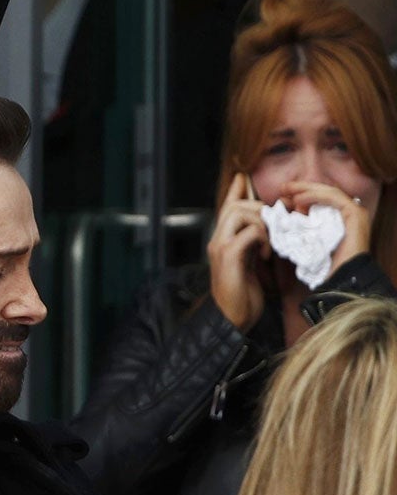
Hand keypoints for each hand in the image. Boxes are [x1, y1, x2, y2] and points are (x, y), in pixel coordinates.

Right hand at [208, 173, 270, 328]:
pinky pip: (249, 232)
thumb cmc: (243, 294)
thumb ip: (253, 243)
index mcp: (222, 239)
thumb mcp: (250, 263)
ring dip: (264, 223)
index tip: (241, 176)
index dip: (235, 189)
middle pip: (236, 205)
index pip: (226, 205)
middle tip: (277, 226)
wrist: (231, 318)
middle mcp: (217, 238)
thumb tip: (268, 227)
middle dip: (262, 210)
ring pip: (241, 213)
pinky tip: (268, 255)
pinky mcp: (228, 255)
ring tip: (273, 242)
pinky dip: (263, 239)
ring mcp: (220, 245)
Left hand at [281, 180, 374, 274]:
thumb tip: (287, 208)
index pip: (321, 198)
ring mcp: (355, 212)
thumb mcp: (306, 238)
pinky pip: (334, 198)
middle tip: (282, 187)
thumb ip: (300, 223)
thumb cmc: (321, 264)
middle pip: (325, 192)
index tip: (282, 194)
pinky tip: (299, 199)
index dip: (302, 193)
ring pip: (329, 192)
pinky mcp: (356, 214)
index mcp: (340, 217)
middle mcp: (349, 213)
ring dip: (306, 190)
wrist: (339, 277)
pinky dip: (315, 196)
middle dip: (302, 188)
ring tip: (288, 191)